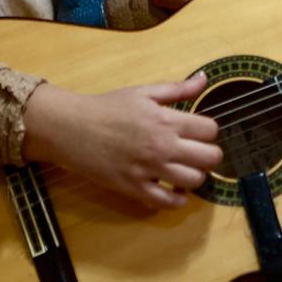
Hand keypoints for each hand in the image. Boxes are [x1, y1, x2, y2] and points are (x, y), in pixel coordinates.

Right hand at [23, 73, 222, 208]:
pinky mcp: (133, 188)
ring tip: (187, 169)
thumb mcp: (145, 92)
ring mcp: (149, 170)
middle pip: (209, 158)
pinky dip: (176, 200)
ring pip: (194, 181)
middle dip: (210, 155)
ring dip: (196, 176)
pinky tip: (174, 189)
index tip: (199, 132)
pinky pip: (166, 203)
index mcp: (167, 120)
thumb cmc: (109, 107)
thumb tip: (204, 78)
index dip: (209, 131)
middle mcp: (163, 146)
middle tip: (198, 152)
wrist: (71, 128)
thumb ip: (178, 89)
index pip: (210, 130)